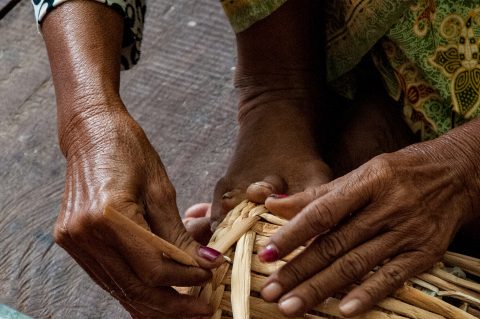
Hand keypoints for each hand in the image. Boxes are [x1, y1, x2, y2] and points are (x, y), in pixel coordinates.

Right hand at [54, 106, 222, 317]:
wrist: (91, 133)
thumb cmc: (130, 151)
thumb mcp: (161, 190)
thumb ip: (178, 234)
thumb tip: (206, 264)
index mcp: (108, 214)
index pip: (154, 266)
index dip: (187, 277)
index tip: (211, 274)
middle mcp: (84, 234)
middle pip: (136, 287)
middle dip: (173, 305)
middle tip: (203, 310)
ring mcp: (74, 242)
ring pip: (121, 289)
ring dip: (155, 303)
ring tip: (185, 308)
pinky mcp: (72, 243)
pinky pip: (109, 278)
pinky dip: (135, 289)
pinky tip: (158, 294)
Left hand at [258, 137, 478, 316]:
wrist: (457, 174)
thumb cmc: (399, 173)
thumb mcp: (360, 174)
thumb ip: (317, 193)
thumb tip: (273, 203)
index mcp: (367, 182)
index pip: (322, 212)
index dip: (292, 234)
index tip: (266, 254)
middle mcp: (387, 207)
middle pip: (335, 244)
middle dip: (299, 271)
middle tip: (271, 292)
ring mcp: (407, 231)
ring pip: (357, 264)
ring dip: (321, 288)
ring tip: (292, 306)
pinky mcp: (425, 252)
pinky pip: (393, 277)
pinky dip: (368, 294)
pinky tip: (343, 310)